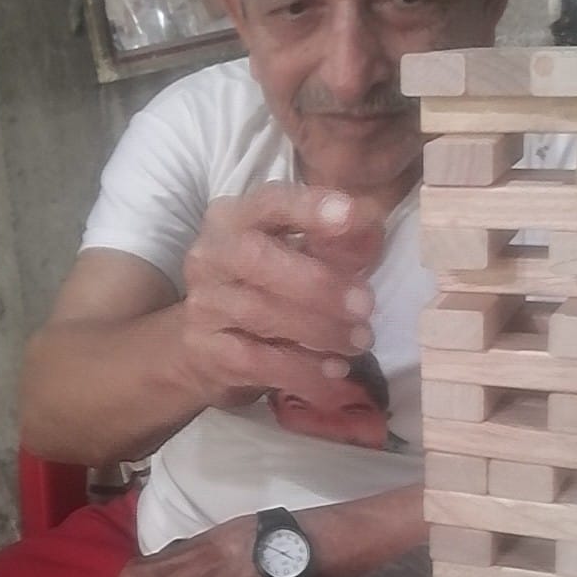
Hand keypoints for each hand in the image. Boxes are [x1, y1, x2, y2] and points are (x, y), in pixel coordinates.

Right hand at [179, 184, 383, 409]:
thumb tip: (372, 226)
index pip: (270, 202)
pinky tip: (333, 374)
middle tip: (366, 305)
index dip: (308, 207)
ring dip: (319, 330)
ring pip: (260, 313)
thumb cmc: (266, 288)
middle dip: (317, 282)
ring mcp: (204, 304)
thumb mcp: (300, 257)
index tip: (350, 215)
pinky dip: (302, 370)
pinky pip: (257, 361)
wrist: (206, 346)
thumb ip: (336, 242)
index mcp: (237, 219)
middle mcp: (212, 255)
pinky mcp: (206, 350)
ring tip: (360, 342)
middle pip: (256, 258)